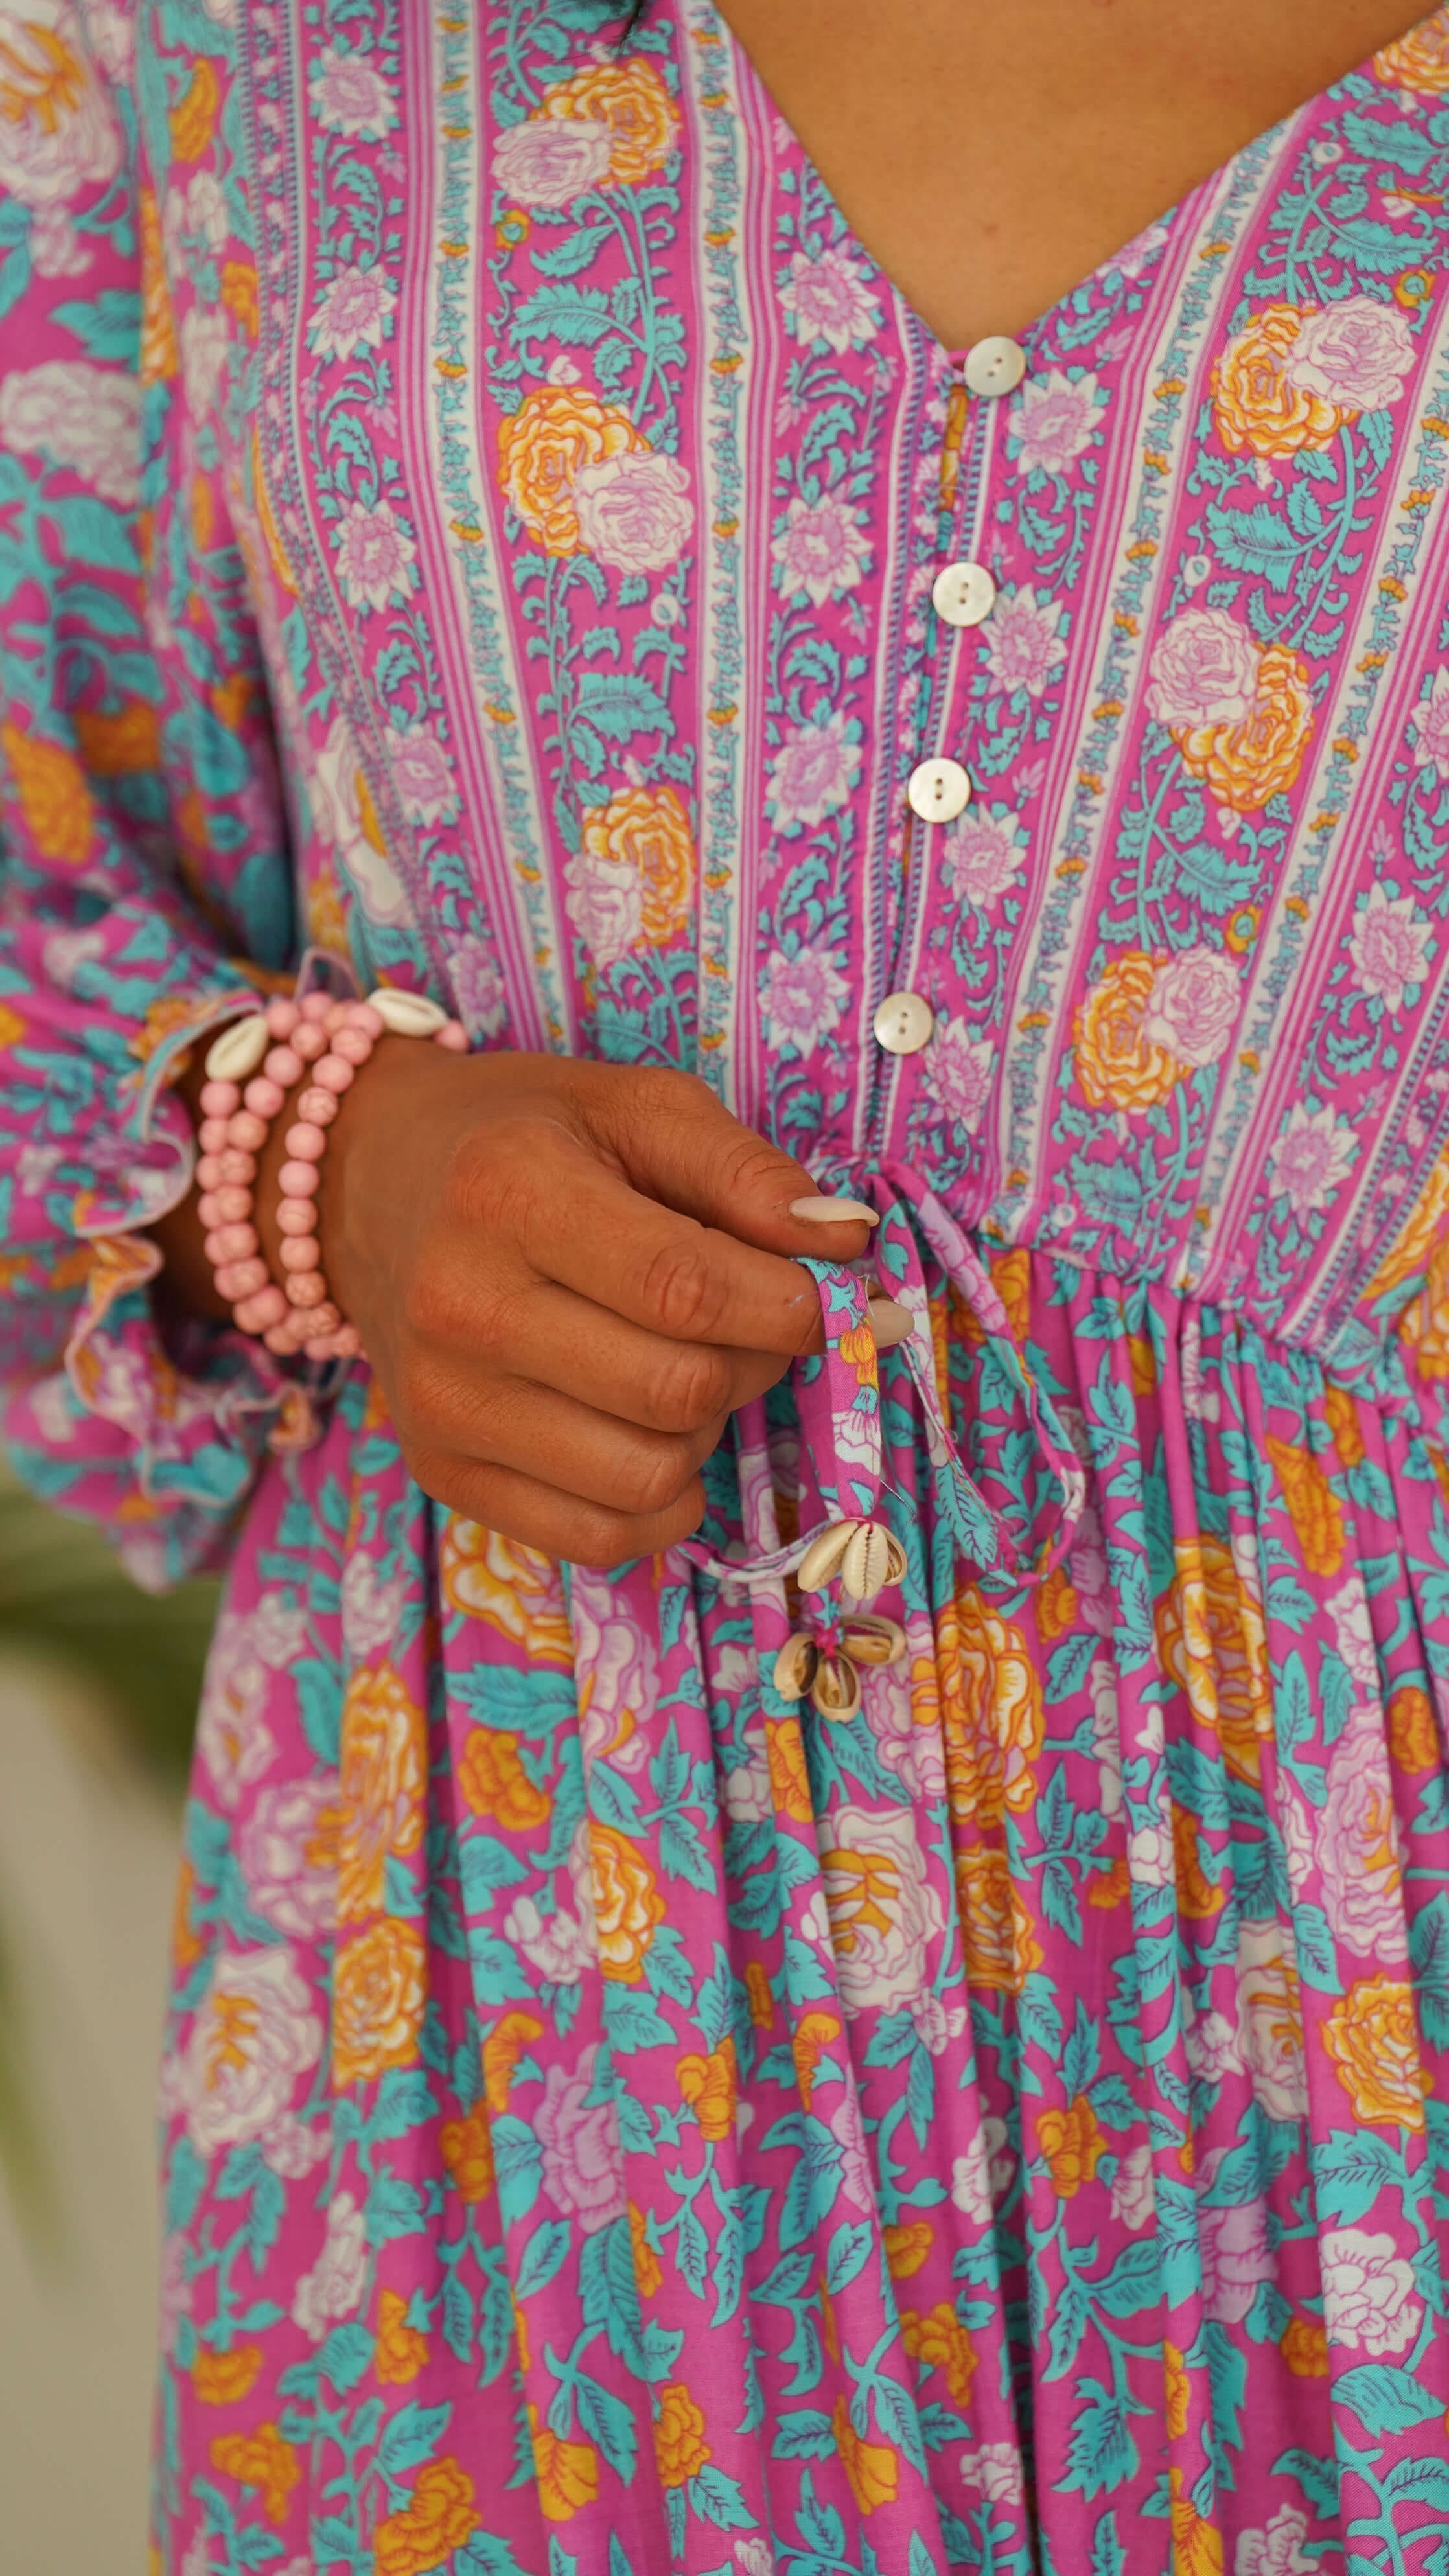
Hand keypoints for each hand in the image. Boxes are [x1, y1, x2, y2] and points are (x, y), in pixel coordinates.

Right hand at [257, 1047, 876, 1564]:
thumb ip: (749, 1173)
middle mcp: (460, 1304)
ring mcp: (442, 1401)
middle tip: (747, 1320)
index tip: (814, 1292)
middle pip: (676, 1390)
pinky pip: (597, 1538)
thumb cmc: (523, 1139)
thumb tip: (845, 1246)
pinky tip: (651, 1436)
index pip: (683, 1288)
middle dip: (752, 1362)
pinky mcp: (442, 1470)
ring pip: (647, 1476)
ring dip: (704, 1433)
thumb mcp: (636, 1108)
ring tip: (683, 1368)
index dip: (785, 1306)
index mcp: (510, 1191)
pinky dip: (659, 1503)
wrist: (367, 1185)